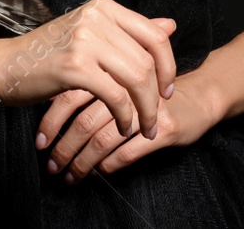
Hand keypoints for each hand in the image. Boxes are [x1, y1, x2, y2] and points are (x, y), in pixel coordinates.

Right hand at [0, 0, 177, 143]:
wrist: (3, 65)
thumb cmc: (46, 54)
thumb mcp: (90, 34)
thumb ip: (130, 31)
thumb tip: (170, 25)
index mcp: (103, 7)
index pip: (154, 34)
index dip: (168, 65)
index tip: (167, 89)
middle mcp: (96, 17)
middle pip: (147, 60)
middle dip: (157, 96)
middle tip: (155, 118)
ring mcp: (85, 40)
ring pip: (136, 78)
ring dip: (145, 110)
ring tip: (143, 127)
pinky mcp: (75, 66)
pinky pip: (116, 95)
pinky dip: (125, 115)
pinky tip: (123, 126)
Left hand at [37, 69, 222, 183]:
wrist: (203, 94)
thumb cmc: (156, 88)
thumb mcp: (123, 78)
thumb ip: (91, 83)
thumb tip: (49, 98)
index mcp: (112, 70)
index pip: (73, 94)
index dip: (53, 119)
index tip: (40, 140)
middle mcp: (127, 88)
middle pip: (84, 120)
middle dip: (64, 146)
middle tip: (51, 164)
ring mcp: (146, 109)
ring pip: (103, 138)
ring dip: (82, 161)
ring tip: (69, 174)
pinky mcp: (164, 129)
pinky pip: (129, 150)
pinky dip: (110, 163)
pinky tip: (100, 171)